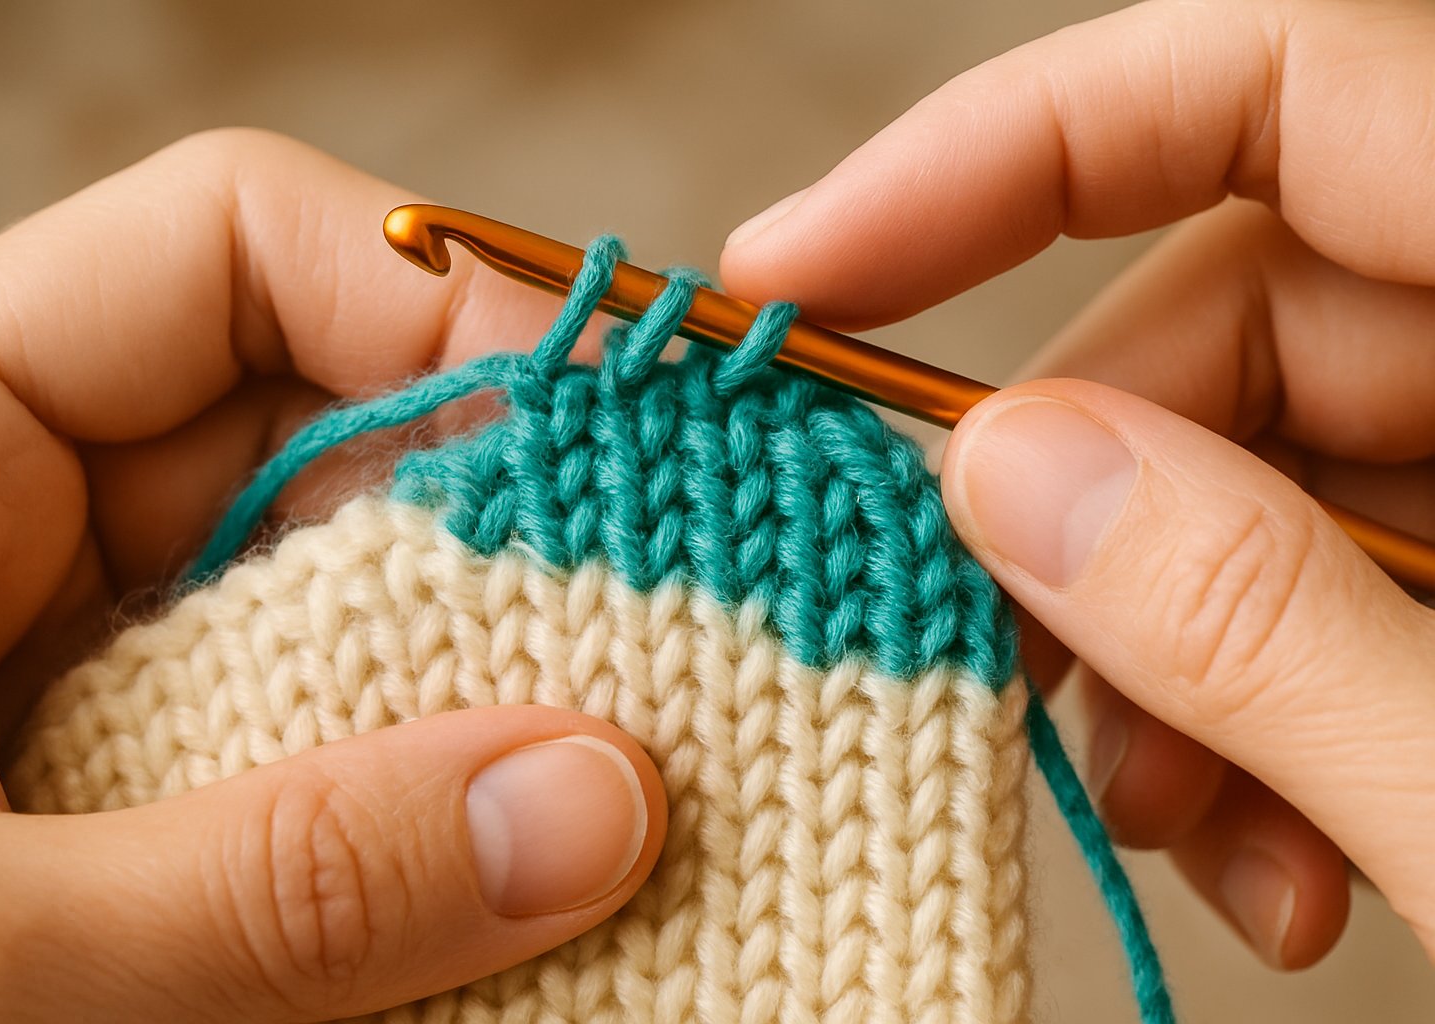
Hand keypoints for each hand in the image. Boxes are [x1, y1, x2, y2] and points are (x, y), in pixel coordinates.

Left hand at [0, 128, 665, 1022]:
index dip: (437, 300)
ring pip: (357, 609)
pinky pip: (337, 760)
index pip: (226, 255)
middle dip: (511, 517)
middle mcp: (25, 538)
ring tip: (647, 760)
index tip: (618, 426)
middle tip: (687, 615)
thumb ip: (279, 880)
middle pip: (332, 429)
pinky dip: (444, 815)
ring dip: (501, 683)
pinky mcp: (156, 816)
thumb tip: (596, 799)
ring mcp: (105, 679)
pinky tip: (540, 878)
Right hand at [721, 0, 1434, 971]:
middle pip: (1242, 313)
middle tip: (986, 664)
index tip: (804, 271)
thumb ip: (1277, 633)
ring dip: (1168, 651)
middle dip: (1083, 504)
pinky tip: (1281, 864)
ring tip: (1180, 838)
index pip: (1278, 90)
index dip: (1005, 151)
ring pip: (1272, 467)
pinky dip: (1263, 712)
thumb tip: (1008, 482)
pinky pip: (1346, 576)